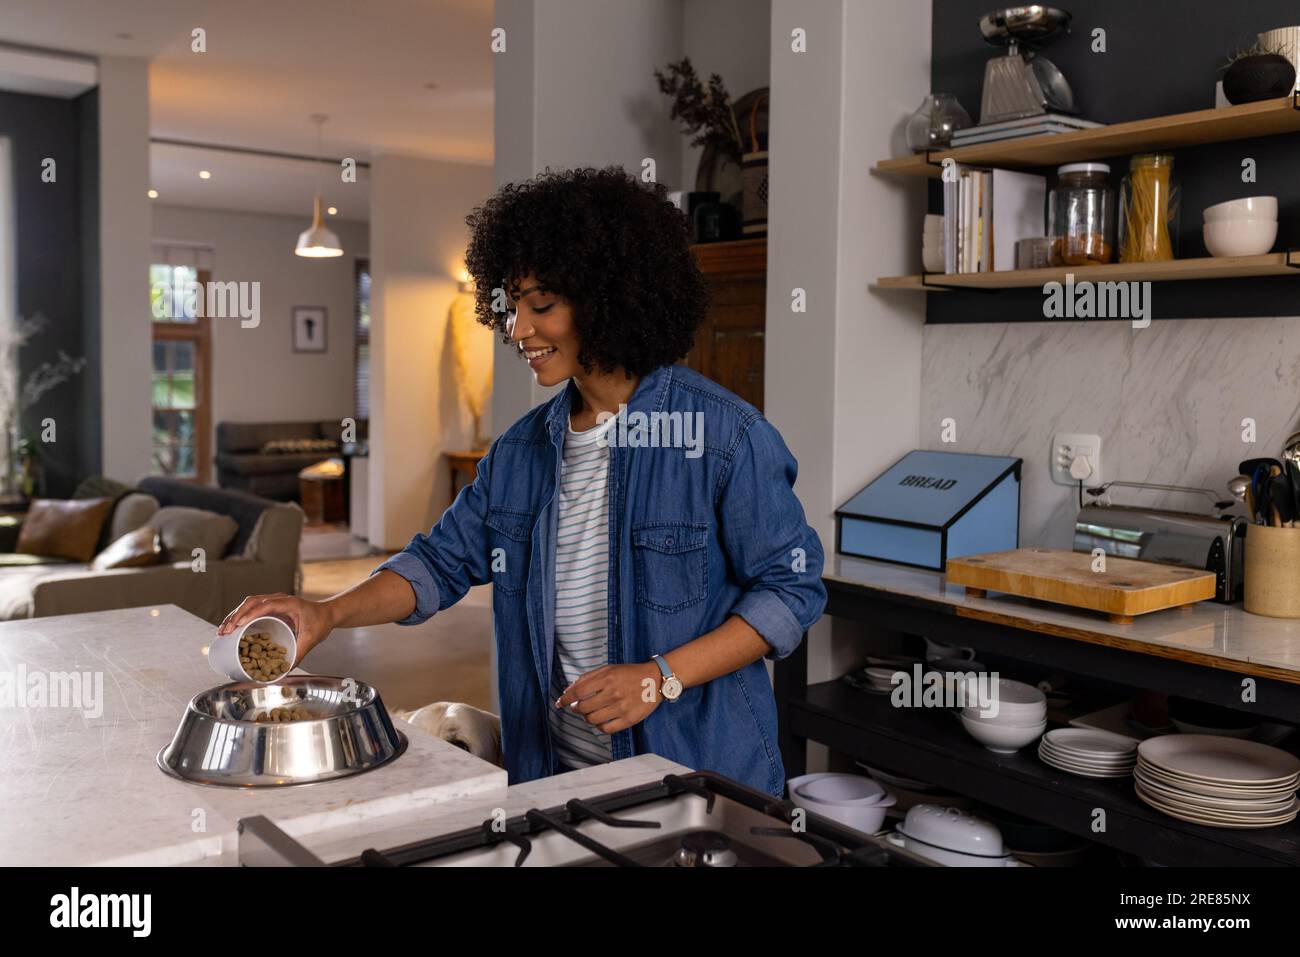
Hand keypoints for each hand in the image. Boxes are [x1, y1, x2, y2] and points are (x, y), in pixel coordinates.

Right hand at [216, 593, 333, 666]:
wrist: (328, 614)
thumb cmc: (321, 623)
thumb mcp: (311, 639)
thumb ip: (299, 654)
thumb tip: (284, 672)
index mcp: (289, 603)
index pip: (265, 605)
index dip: (250, 614)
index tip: (238, 625)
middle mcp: (279, 599)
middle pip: (252, 602)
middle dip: (236, 616)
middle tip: (225, 631)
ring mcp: (273, 601)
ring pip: (249, 604)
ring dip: (234, 615)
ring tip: (222, 631)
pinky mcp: (270, 607)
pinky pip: (252, 608)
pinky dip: (240, 616)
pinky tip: (231, 628)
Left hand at [554, 662, 662, 733]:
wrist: (655, 680)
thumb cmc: (629, 674)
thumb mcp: (608, 669)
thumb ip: (588, 678)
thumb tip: (568, 690)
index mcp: (607, 678)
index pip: (578, 692)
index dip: (565, 699)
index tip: (560, 703)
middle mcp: (614, 693)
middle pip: (583, 708)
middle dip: (576, 708)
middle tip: (578, 707)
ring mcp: (622, 708)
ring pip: (592, 720)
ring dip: (587, 717)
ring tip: (591, 712)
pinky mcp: (629, 720)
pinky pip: (606, 729)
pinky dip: (599, 725)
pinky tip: (602, 719)